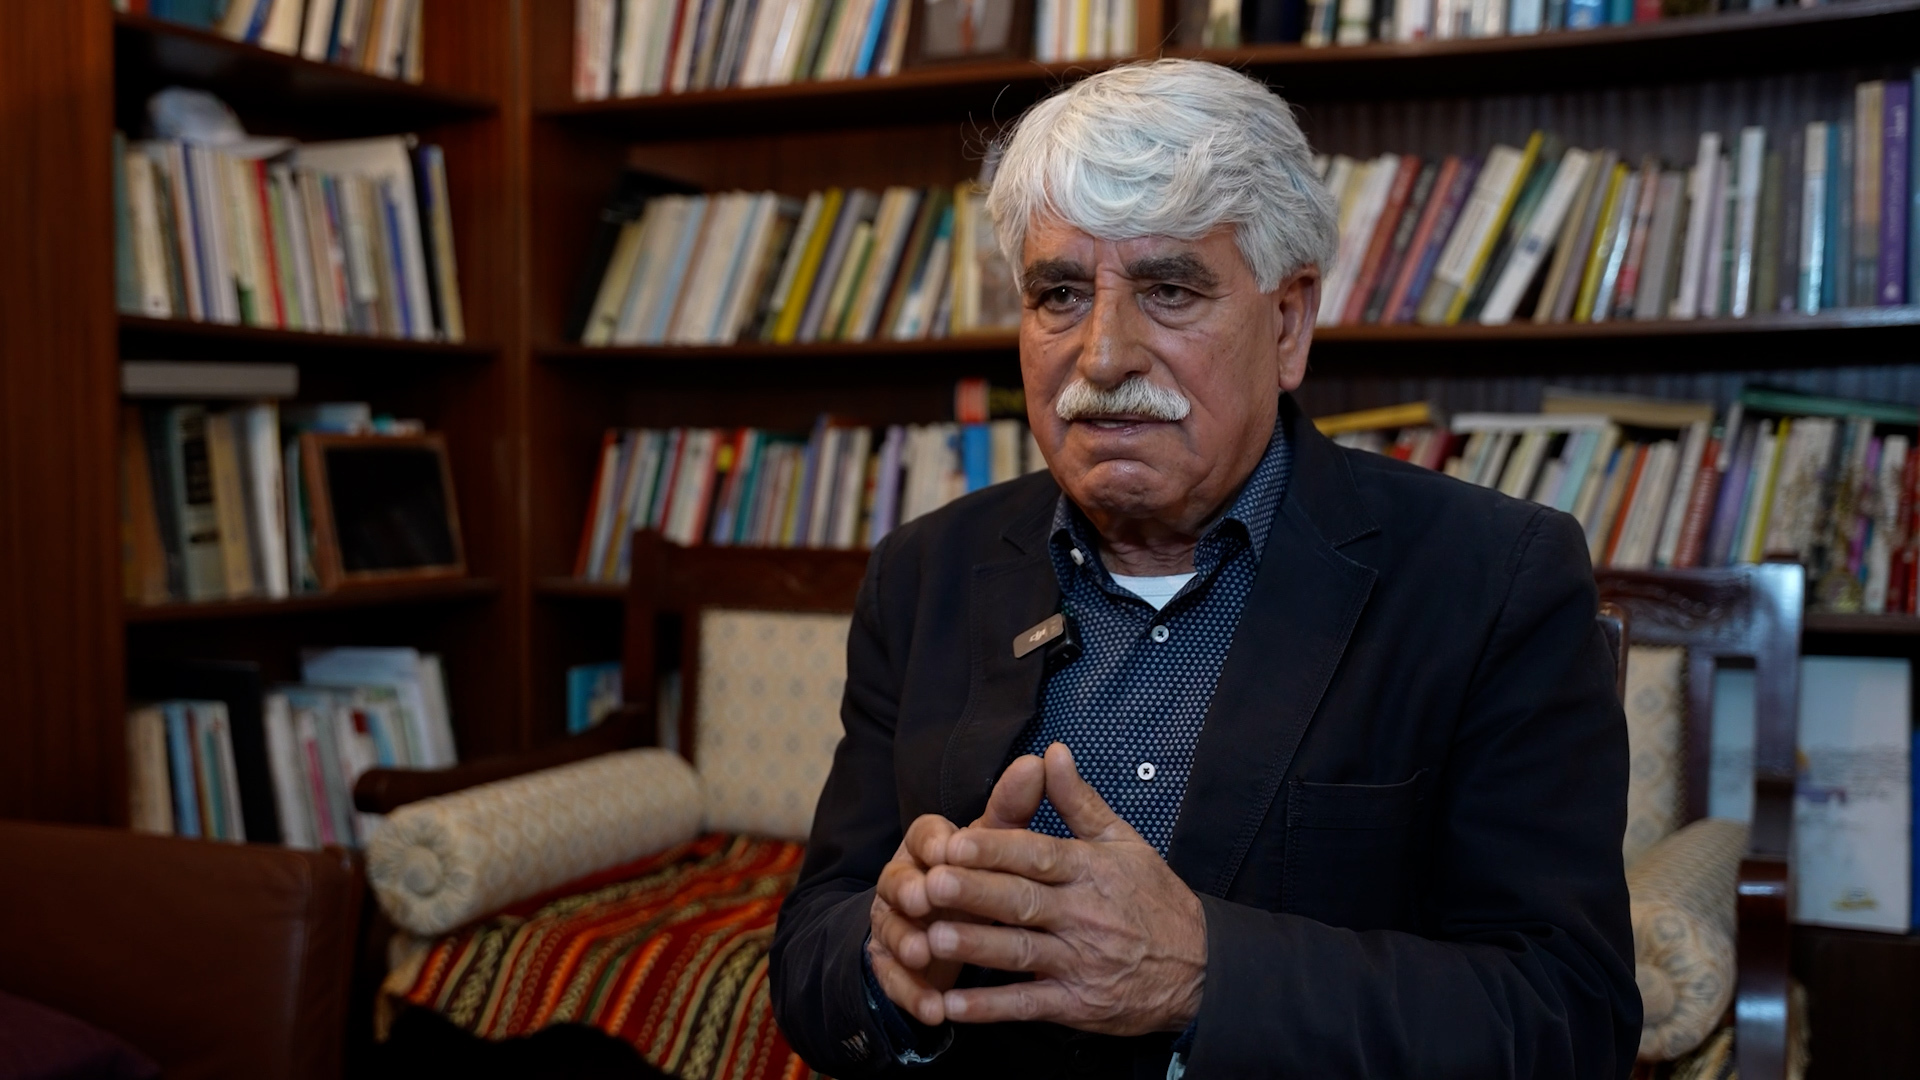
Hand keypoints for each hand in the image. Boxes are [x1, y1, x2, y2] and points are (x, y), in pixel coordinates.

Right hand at [868, 753, 1044, 1024]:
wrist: (940, 923)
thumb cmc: (978, 873)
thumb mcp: (996, 841)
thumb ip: (1014, 806)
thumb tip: (1043, 759)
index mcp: (929, 845)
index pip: (924, 834)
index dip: (934, 841)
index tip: (949, 847)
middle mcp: (904, 879)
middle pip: (900, 880)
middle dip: (912, 888)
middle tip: (926, 897)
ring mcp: (893, 923)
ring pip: (893, 929)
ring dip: (905, 941)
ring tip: (923, 953)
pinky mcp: (893, 965)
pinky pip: (898, 980)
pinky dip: (913, 994)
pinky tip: (934, 1009)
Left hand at [925, 742, 1207, 1035]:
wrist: (1202, 968)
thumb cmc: (1154, 899)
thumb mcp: (1124, 842)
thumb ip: (1079, 800)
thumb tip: (1051, 752)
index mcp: (1091, 871)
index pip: (1039, 856)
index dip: (997, 850)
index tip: (956, 843)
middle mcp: (1083, 915)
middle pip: (1023, 902)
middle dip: (977, 893)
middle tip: (933, 883)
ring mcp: (1080, 962)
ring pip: (1022, 952)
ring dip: (978, 947)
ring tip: (934, 938)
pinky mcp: (1078, 1005)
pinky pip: (1029, 1005)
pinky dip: (991, 1007)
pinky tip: (952, 1005)